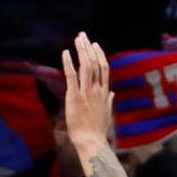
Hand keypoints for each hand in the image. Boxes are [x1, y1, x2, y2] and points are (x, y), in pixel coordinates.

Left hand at [61, 31, 114, 159]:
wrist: (91, 141)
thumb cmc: (97, 131)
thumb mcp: (107, 114)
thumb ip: (108, 101)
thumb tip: (111, 93)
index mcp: (104, 93)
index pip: (103, 68)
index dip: (99, 54)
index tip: (94, 45)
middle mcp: (96, 89)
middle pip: (94, 62)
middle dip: (88, 47)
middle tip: (82, 36)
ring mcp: (86, 92)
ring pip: (85, 65)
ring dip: (81, 50)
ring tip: (77, 39)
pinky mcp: (74, 97)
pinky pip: (71, 75)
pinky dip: (68, 62)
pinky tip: (65, 52)